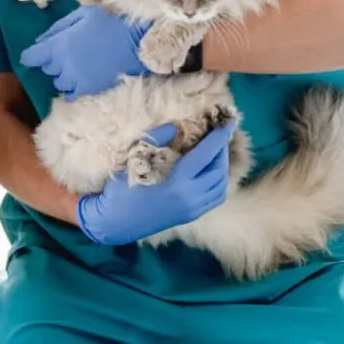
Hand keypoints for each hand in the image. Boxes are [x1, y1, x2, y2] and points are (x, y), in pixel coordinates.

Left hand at [20, 6, 150, 100]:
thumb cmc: (110, 23)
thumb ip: (58, 28)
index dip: (31, 56)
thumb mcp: (82, 15)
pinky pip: (70, 95)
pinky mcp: (88, 89)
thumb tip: (40, 41)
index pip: (32, 56)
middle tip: (67, 53)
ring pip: (58, 83)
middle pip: (47, 69)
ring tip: (77, 66)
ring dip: (64, 75)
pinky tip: (79, 81)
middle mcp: (63, 64)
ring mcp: (75, 79)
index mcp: (60, 44)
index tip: (34, 55)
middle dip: (53, 61)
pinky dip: (72, 89)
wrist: (137, 42)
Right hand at [76, 120, 234, 245]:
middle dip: (222, 148)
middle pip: (218, 169)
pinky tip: (211, 170)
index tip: (229, 120)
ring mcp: (193, 210)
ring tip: (217, 149)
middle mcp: (191, 198)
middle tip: (220, 132)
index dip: (219, 136)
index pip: (207, 154)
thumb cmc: (120, 190)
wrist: (114, 222)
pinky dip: (219, 180)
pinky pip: (215, 197)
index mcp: (178, 183)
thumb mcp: (135, 159)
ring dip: (223, 165)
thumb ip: (157, 139)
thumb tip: (176, 125)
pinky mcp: (191, 216)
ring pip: (221, 185)